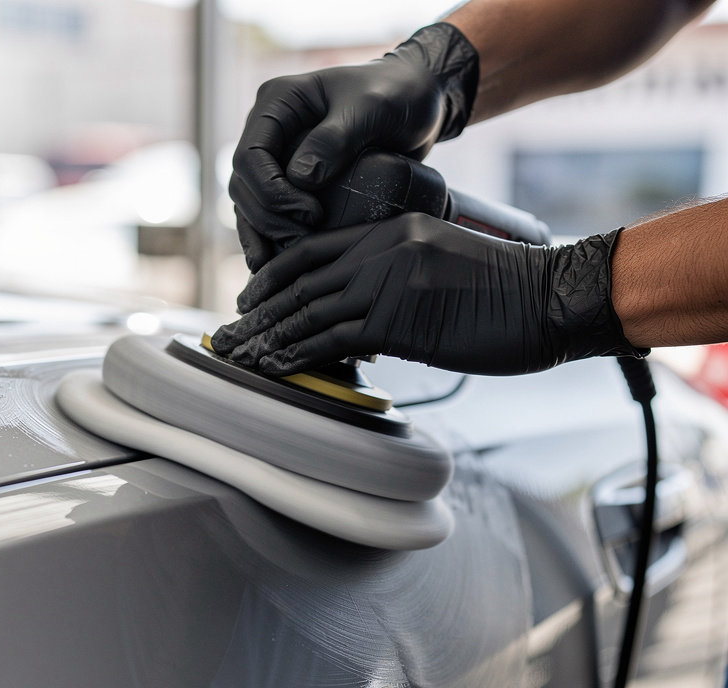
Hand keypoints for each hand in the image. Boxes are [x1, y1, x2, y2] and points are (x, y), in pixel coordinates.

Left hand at [210, 214, 643, 375]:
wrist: (550, 297)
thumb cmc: (506, 291)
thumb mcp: (442, 268)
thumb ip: (398, 281)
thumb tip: (364, 323)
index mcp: (392, 230)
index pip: (313, 250)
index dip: (272, 276)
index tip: (248, 299)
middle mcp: (382, 249)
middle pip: (300, 281)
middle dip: (257, 313)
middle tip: (227, 336)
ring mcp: (388, 282)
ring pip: (308, 310)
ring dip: (267, 337)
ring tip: (239, 357)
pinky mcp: (397, 318)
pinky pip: (332, 338)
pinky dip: (298, 354)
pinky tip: (276, 368)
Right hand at [228, 22, 477, 270]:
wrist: (415, 100)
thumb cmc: (397, 94)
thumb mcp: (372, 108)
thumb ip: (336, 137)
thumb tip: (300, 177)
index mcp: (278, 103)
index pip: (249, 155)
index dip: (271, 192)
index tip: (310, 213)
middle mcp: (270, 130)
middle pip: (243, 185)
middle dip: (267, 219)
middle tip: (303, 241)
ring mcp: (277, 156)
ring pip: (249, 204)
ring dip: (262, 235)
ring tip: (280, 265)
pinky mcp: (289, 179)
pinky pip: (267, 213)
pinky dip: (270, 238)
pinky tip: (277, 264)